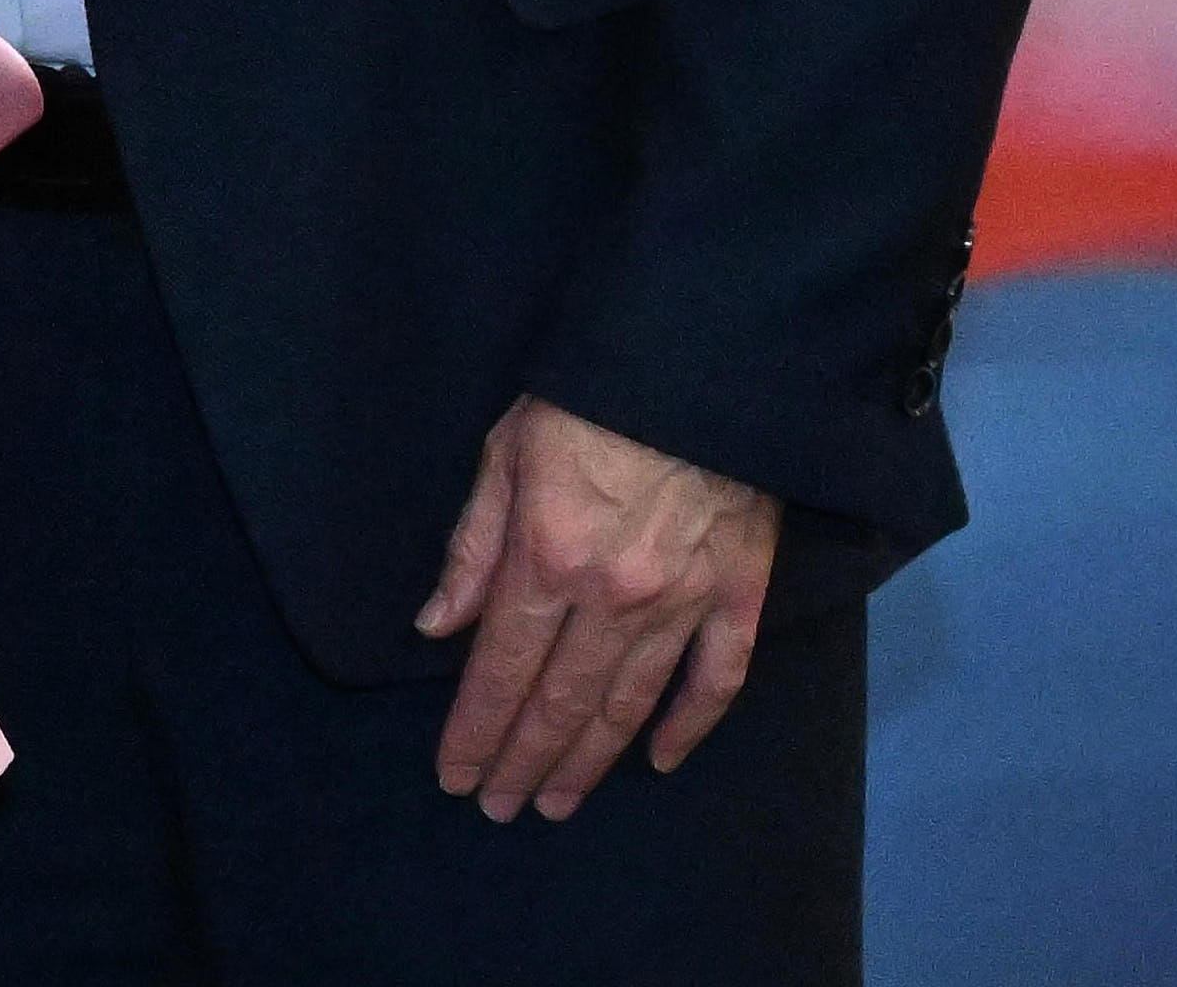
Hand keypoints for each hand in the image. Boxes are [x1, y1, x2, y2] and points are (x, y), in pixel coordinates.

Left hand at [417, 395, 782, 815]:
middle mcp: (615, 597)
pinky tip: (658, 760)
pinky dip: (688, 727)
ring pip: (629, 704)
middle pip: (561, 700)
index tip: (455, 776)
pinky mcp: (739, 595)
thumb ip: (472, 547)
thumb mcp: (504, 453)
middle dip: (524, 759)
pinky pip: (717, 679)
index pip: (501, 668)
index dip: (475, 728)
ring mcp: (684, 602)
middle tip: (499, 807)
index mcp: (547, 557)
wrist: (702, 368)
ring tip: (557, 801)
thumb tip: (437, 627)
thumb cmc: (587, 399)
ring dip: (591, 760)